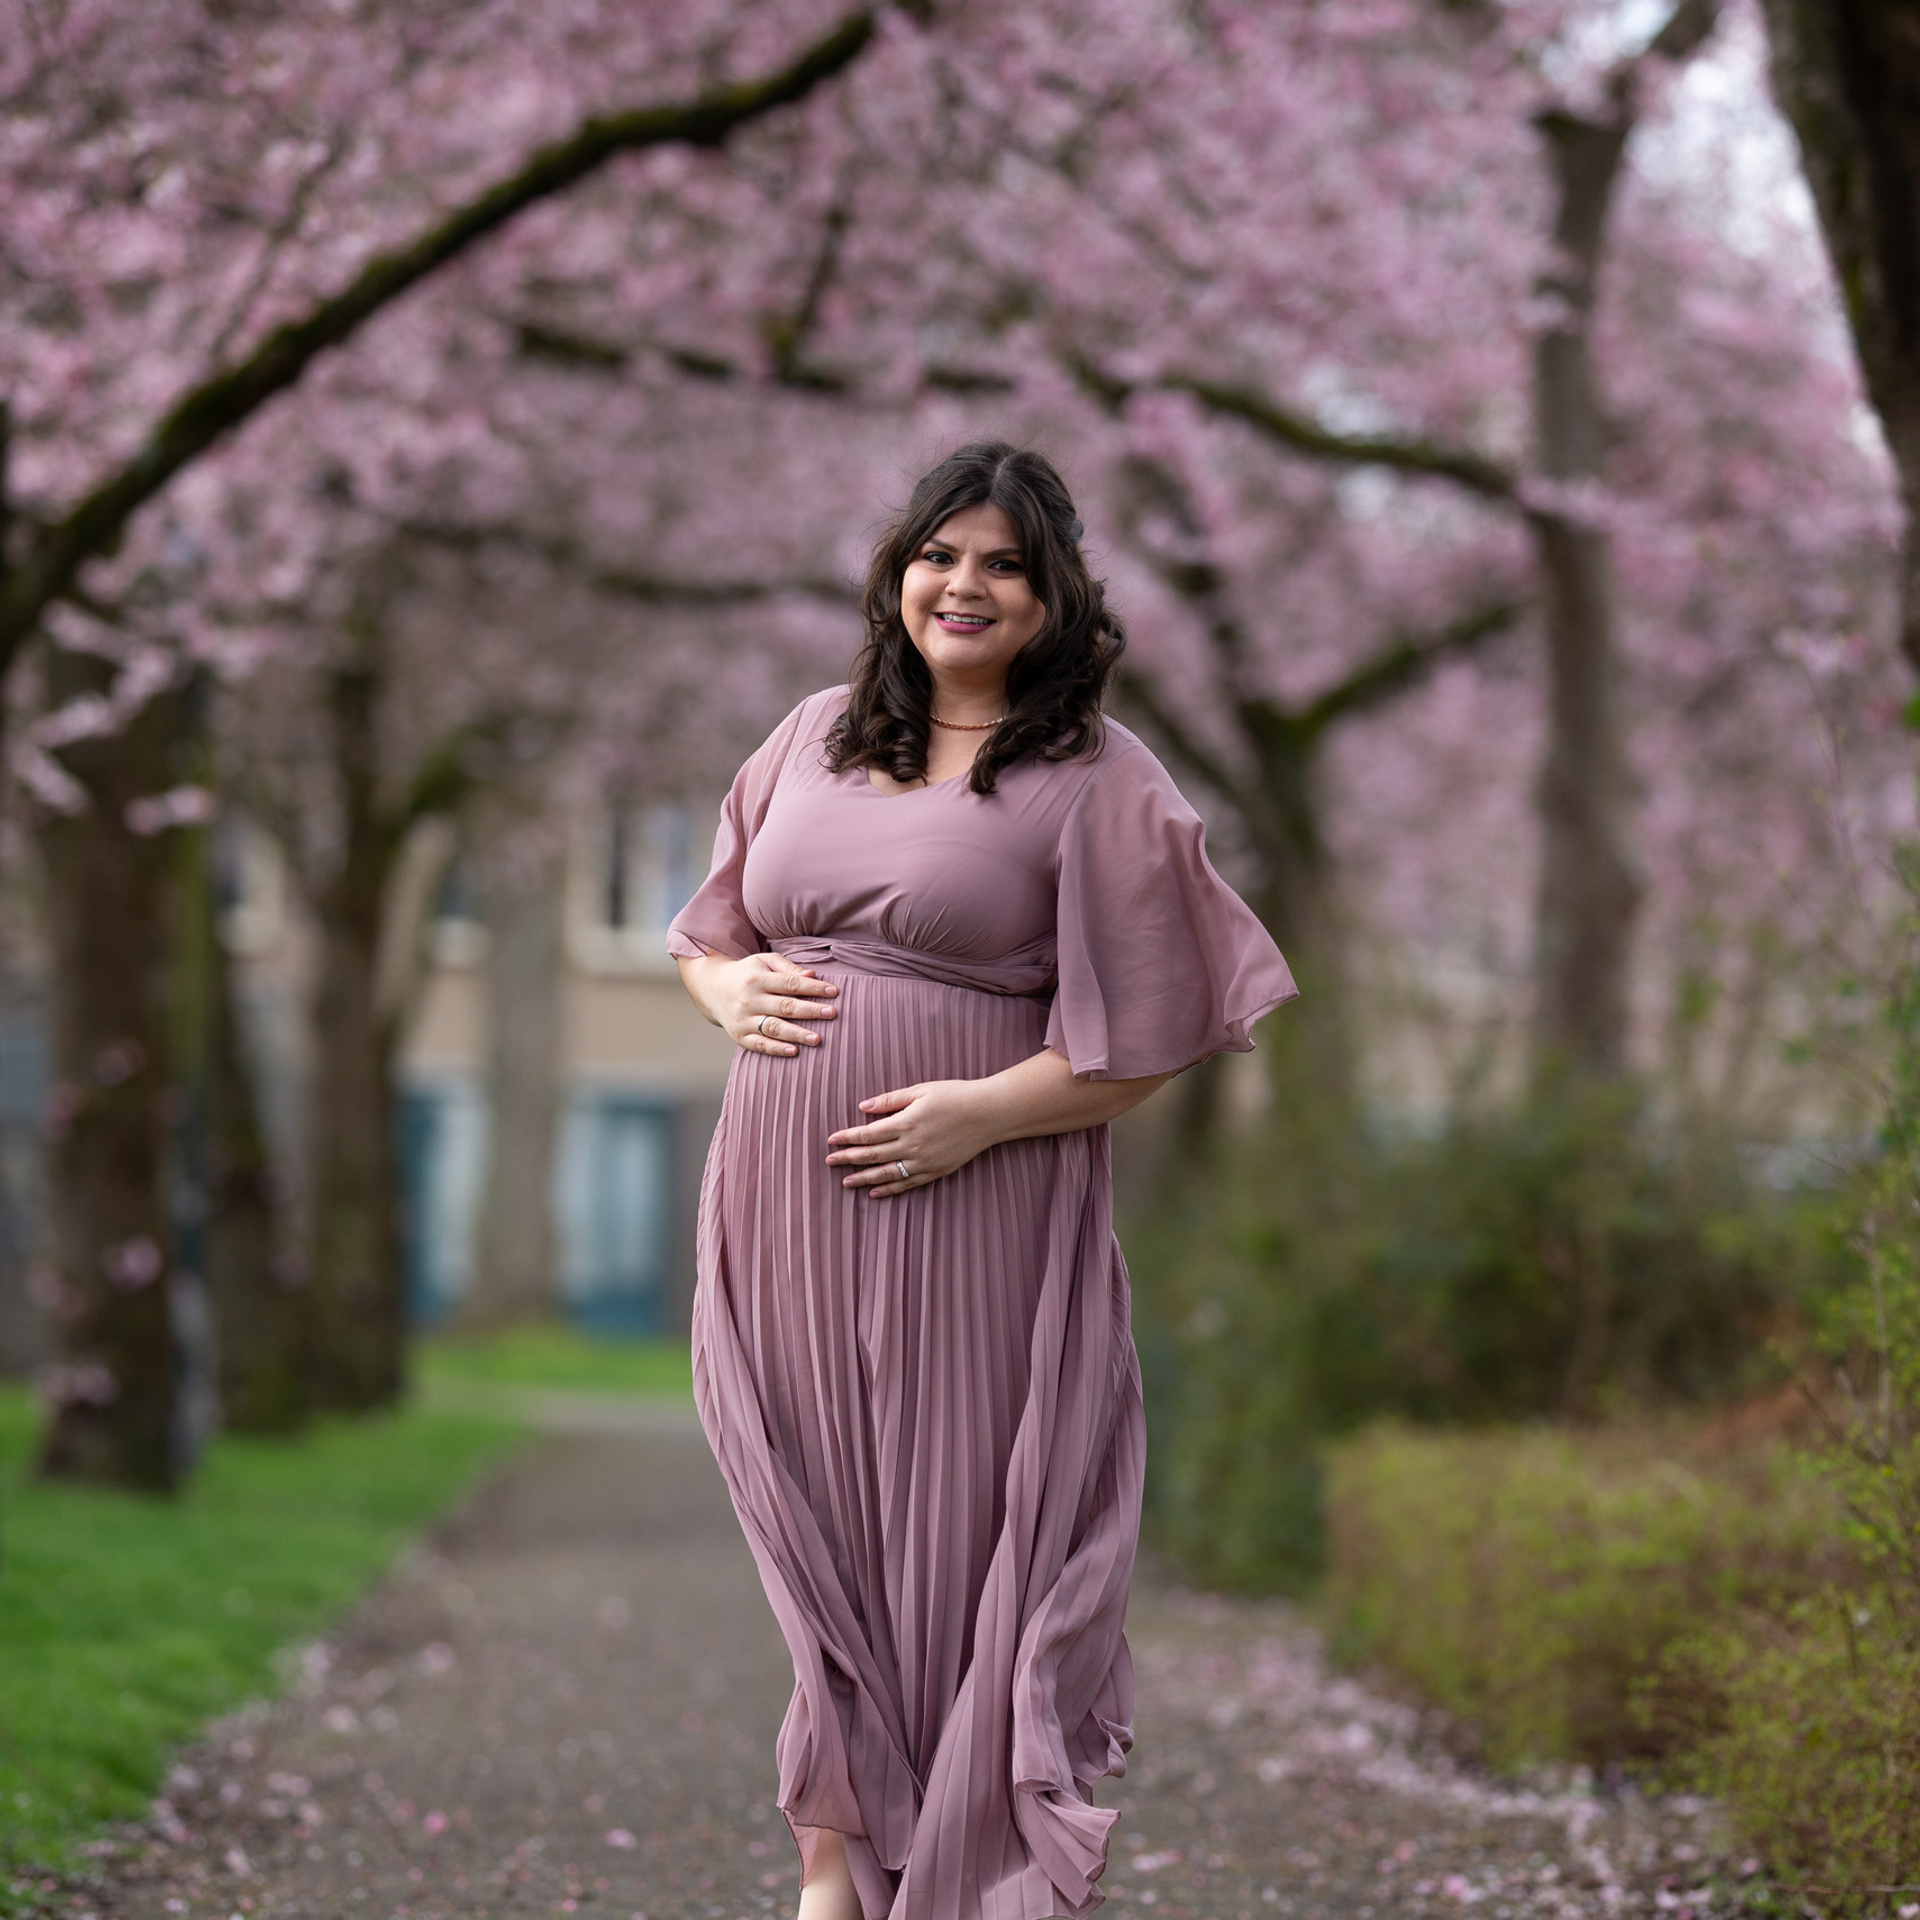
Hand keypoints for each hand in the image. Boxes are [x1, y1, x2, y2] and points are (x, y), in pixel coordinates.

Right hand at [686, 952, 837, 1055]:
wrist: (713, 989)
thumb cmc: (747, 974)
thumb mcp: (764, 962)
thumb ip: (788, 967)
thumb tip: (812, 975)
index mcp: (757, 979)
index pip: (790, 983)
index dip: (813, 987)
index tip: (834, 992)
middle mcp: (749, 1000)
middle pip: (785, 1006)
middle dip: (810, 1010)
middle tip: (832, 1013)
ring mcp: (743, 1020)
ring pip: (773, 1028)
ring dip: (797, 1034)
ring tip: (818, 1039)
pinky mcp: (739, 1036)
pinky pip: (759, 1045)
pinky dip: (776, 1049)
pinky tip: (794, 1051)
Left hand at [826, 1080, 997, 1196]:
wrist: (988, 1114)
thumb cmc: (955, 1095)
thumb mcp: (921, 1090)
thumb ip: (890, 1100)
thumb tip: (863, 1106)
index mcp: (906, 1122)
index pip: (868, 1134)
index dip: (847, 1137)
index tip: (831, 1140)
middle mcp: (912, 1145)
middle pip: (872, 1155)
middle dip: (848, 1159)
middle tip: (829, 1162)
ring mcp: (924, 1162)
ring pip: (887, 1174)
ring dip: (864, 1178)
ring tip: (846, 1182)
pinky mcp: (935, 1172)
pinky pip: (907, 1184)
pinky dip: (889, 1190)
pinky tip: (875, 1192)